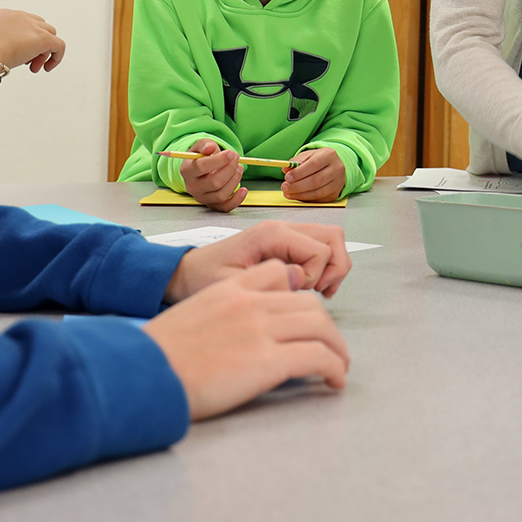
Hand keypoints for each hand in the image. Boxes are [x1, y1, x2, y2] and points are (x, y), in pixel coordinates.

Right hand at [0, 8, 64, 72]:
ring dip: (43, 53)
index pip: (23, 24)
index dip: (24, 40)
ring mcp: (33, 26)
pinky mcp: (43, 38)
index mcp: (5, 15)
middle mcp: (21, 16)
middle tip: (27, 63)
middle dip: (35, 46)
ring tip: (33, 67)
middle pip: (39, 28)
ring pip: (50, 36)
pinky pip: (59, 46)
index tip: (16, 54)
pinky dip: (57, 57)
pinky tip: (46, 68)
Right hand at [144, 260, 348, 421]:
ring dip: (337, 348)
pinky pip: (318, 357)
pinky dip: (334, 368)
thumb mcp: (189, 316)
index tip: (302, 317)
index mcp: (229, 289)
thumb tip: (237, 332)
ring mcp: (261, 330)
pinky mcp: (268, 361)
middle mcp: (251, 304)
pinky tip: (335, 381)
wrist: (139, 375)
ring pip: (321, 327)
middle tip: (330, 347)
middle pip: (309, 303)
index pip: (280, 273)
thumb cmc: (154, 356)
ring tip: (339, 366)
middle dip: (325, 326)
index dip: (298, 294)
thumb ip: (220, 312)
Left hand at [163, 219, 352, 301]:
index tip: (295, 294)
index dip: (316, 276)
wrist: (187, 273)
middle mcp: (282, 227)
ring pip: (331, 239)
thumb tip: (302, 279)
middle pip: (333, 237)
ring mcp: (286, 233)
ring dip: (333, 266)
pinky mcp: (286, 242)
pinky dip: (325, 265)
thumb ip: (268, 279)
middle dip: (334, 268)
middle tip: (319, 293)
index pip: (319, 249)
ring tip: (318, 291)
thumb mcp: (230, 284)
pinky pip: (321, 246)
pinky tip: (311, 286)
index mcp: (271, 234)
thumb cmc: (203, 279)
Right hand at [178, 138, 245, 211]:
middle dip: (230, 169)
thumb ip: (205, 144)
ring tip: (239, 168)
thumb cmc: (201, 157)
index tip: (231, 153)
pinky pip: (224, 207)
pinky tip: (243, 190)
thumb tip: (210, 148)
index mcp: (187, 170)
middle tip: (236, 158)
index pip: (201, 167)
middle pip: (214, 182)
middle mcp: (192, 186)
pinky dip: (236, 200)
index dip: (219, 160)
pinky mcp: (211, 204)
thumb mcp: (201, 146)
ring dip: (235, 180)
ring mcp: (202, 197)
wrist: (199, 169)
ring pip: (221, 194)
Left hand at [282, 147, 344, 202]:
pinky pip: (320, 199)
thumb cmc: (319, 160)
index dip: (299, 173)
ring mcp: (338, 182)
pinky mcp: (336, 193)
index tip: (287, 177)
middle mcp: (337, 168)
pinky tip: (297, 196)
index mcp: (329, 155)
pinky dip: (306, 199)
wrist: (333, 165)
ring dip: (300, 194)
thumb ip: (296, 161)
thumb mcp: (308, 155)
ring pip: (318, 192)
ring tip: (288, 193)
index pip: (314, 164)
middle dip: (297, 186)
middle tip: (285, 187)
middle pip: (316, 180)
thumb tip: (286, 169)